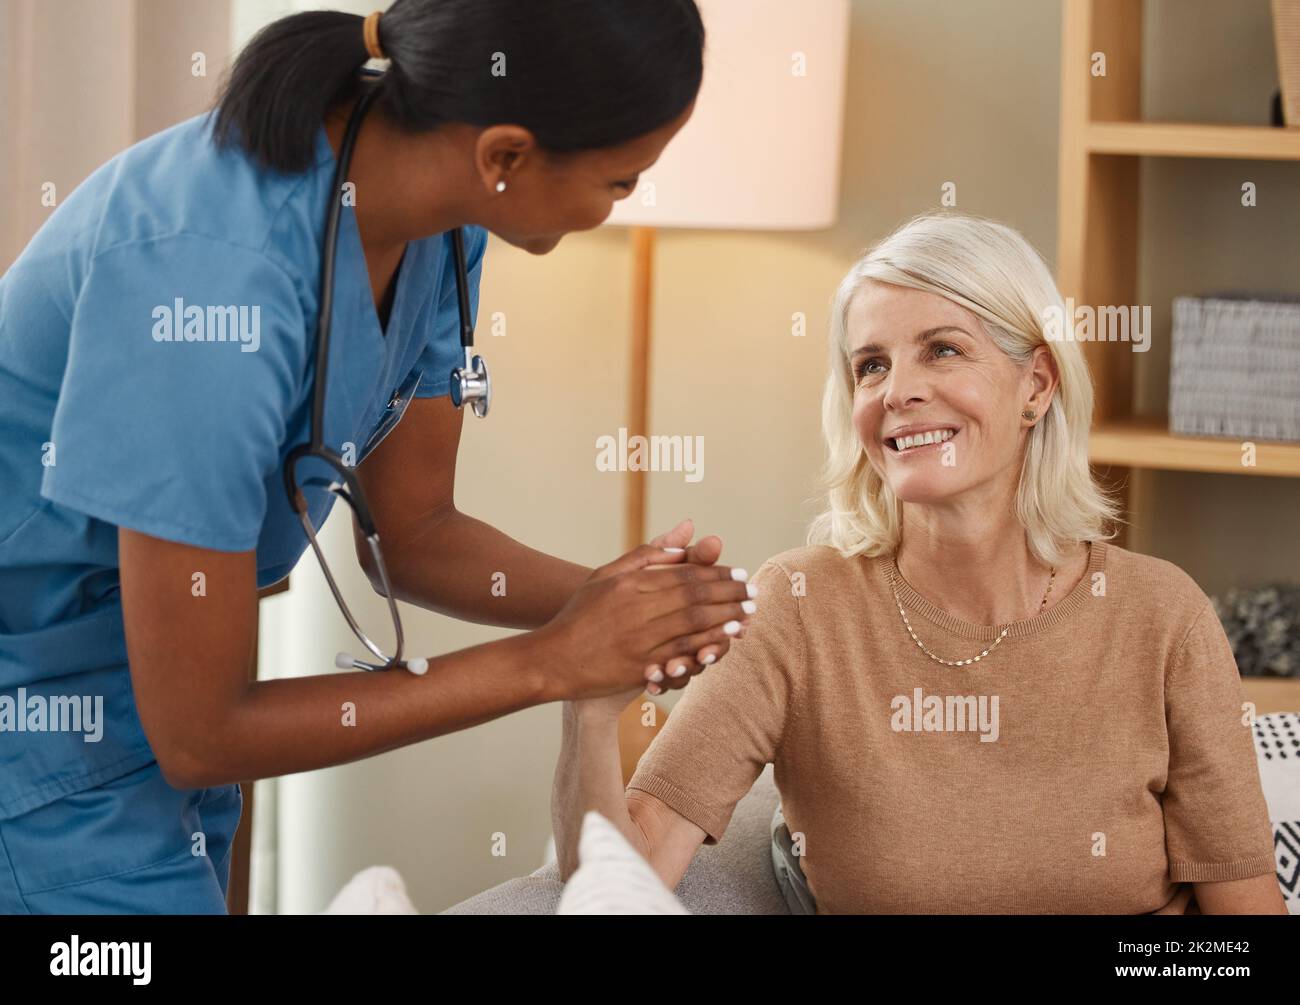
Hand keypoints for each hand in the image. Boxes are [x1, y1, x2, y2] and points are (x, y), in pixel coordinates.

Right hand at [534, 533, 752, 704]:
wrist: (551, 660)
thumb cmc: (580, 614)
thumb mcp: (608, 576)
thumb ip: (647, 554)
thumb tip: (687, 529)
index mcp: (630, 583)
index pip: (684, 573)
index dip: (716, 572)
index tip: (738, 572)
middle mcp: (636, 608)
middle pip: (695, 596)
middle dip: (730, 593)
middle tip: (753, 593)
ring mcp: (638, 639)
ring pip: (693, 623)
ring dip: (726, 618)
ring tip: (748, 614)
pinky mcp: (640, 666)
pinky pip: (682, 654)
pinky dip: (707, 645)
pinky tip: (725, 641)